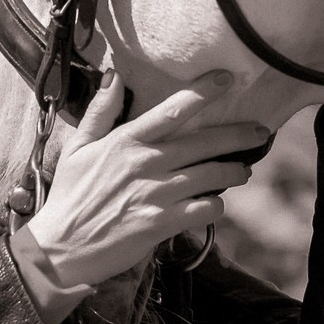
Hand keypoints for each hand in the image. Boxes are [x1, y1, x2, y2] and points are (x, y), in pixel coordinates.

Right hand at [20, 71, 274, 290]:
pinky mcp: (162, 224)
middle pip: (203, 143)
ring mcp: (156, 195)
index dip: (202, 92)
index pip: (171, 110)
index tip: (227, 79)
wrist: (61, 249)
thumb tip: (114, 75)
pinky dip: (214, 206)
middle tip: (261, 131)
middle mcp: (145, 164)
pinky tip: (213, 204)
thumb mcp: (77, 148)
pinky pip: (203, 209)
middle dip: (238, 135)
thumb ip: (100, 111)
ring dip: (233, 172)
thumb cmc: (70, 196)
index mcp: (126, 142)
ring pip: (211, 176)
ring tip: (242, 172)